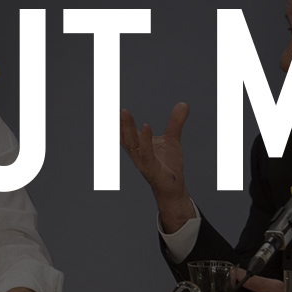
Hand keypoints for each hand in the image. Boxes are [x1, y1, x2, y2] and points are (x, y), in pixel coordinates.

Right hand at [119, 103, 195, 230]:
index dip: (117, 118)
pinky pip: (146, 152)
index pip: (125, 130)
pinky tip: (145, 126)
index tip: (109, 104)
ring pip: (131, 142)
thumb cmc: (168, 164)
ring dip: (126, 127)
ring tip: (124, 112)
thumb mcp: (172, 140)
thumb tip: (183, 104)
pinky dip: (145, 140)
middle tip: (112, 105)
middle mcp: (136, 152)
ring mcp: (142, 160)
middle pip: (124, 134)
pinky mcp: (151, 168)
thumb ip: (175, 122)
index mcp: (138, 145)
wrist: (173, 187)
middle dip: (118, 120)